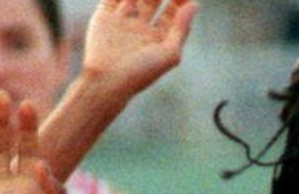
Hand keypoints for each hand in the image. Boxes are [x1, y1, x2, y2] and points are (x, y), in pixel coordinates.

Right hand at [80, 0, 197, 95]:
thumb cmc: (140, 73)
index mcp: (157, 40)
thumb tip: (193, 5)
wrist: (106, 81)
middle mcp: (140, 30)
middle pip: (154, 1)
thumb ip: (182, 28)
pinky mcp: (104, 18)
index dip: (179, 0)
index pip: (171, 13)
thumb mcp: (169, 53)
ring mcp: (122, 23)